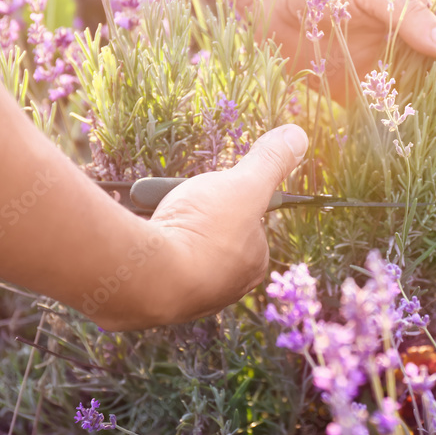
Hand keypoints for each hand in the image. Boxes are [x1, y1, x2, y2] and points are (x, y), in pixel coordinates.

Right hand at [94, 125, 307, 328]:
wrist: (145, 274)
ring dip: (166, 224)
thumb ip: (269, 161)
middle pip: (211, 235)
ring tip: (158, 213)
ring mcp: (184, 296)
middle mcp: (223, 287)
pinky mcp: (148, 299)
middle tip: (182, 201)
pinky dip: (144, 243)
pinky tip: (139, 233)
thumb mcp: (244, 184)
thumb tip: (297, 136)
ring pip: (177, 248)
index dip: (232, 200)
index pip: (249, 225)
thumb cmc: (204, 230)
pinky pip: (149, 262)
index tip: (215, 191)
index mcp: (252, 264)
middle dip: (193, 212)